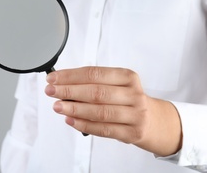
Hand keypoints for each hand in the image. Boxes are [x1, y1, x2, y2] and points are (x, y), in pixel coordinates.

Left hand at [45, 66, 181, 156]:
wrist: (156, 121)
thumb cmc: (128, 100)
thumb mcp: (118, 85)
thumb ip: (94, 83)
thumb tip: (63, 83)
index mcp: (127, 77)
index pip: (94, 74)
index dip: (71, 76)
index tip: (53, 78)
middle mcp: (133, 94)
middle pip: (96, 92)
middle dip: (69, 91)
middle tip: (51, 91)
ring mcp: (135, 115)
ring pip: (100, 111)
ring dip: (74, 108)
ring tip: (57, 106)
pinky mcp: (132, 133)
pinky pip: (104, 129)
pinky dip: (84, 124)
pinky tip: (70, 120)